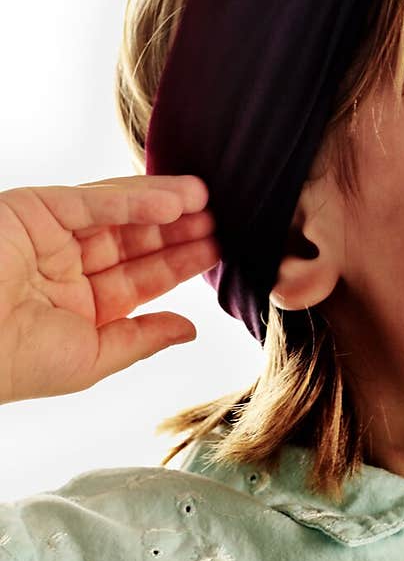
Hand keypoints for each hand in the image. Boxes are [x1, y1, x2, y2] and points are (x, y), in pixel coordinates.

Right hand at [0, 175, 220, 403]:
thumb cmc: (12, 362)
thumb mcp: (90, 357)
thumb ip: (141, 339)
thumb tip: (190, 330)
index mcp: (76, 307)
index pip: (140, 280)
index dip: (179, 264)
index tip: (219, 249)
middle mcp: (64, 268)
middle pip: (135, 242)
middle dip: (178, 231)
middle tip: (224, 217)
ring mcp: (49, 237)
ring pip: (118, 215)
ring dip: (164, 206)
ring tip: (207, 200)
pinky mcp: (33, 209)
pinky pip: (92, 201)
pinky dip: (134, 199)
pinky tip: (174, 201)